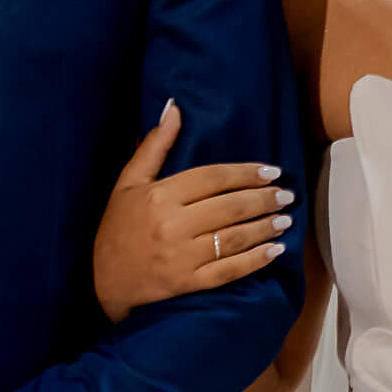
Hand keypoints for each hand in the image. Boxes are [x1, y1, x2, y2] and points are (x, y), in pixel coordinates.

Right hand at [93, 99, 292, 322]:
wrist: (104, 281)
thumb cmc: (118, 226)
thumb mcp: (129, 182)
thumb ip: (155, 145)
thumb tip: (174, 107)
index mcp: (159, 196)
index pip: (213, 178)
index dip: (246, 173)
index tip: (272, 171)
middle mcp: (172, 225)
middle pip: (229, 207)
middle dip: (263, 199)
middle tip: (287, 194)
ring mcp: (181, 257)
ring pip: (234, 238)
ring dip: (264, 227)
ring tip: (286, 219)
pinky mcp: (188, 284)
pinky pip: (229, 271)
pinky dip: (255, 261)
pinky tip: (275, 251)